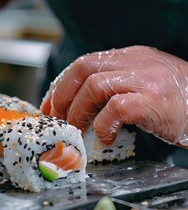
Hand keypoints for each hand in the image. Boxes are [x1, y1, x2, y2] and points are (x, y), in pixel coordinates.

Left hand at [41, 46, 187, 146]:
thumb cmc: (176, 102)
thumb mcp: (142, 84)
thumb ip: (113, 89)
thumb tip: (79, 109)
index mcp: (128, 58)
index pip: (83, 64)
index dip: (61, 86)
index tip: (50, 106)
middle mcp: (134, 62)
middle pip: (83, 69)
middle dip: (62, 96)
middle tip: (58, 119)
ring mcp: (144, 79)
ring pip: (94, 86)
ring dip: (78, 112)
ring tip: (77, 130)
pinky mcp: (153, 100)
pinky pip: (116, 108)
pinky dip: (104, 124)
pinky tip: (105, 136)